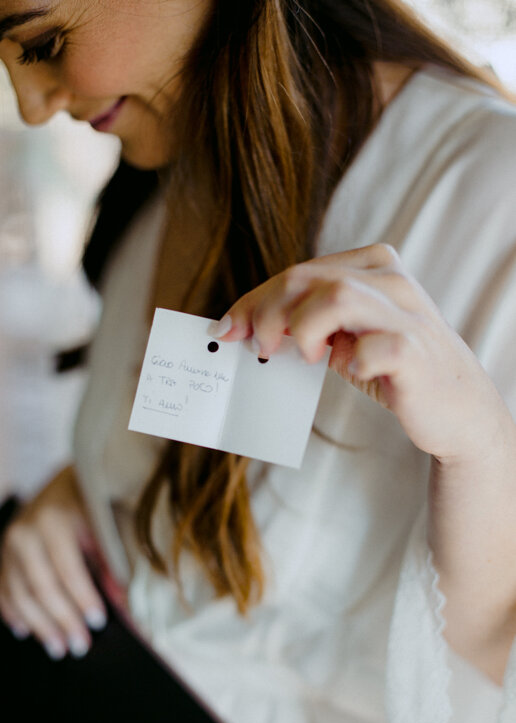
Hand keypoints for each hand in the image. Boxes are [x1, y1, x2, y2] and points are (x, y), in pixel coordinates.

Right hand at [0, 466, 106, 659]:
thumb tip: (123, 602)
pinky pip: (3, 590)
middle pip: (41, 586)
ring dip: (39, 625)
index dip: (82, 598)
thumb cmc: (92, 502)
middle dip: (61, 620)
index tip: (98, 622)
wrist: (65, 479)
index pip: (68, 568)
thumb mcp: (105, 522)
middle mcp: (25, 531)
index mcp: (54, 519)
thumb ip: (111, 560)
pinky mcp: (2, 554)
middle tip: (79, 646)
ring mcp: (8, 544)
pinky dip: (13, 613)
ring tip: (59, 648)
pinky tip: (25, 631)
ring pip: (19, 593)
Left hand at [214, 244, 510, 460]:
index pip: (299, 272)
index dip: (255, 300)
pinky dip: (354, 361)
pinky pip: (374, 346)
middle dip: (267, 314)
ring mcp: (407, 313)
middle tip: (260, 349)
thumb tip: (245, 326)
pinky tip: (353, 370)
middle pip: (307, 279)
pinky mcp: (416, 350)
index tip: (227, 330)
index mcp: (371, 265)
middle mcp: (390, 280)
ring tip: (309, 357)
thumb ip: (309, 318)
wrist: (456, 406)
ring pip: (336, 296)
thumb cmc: (392, 365)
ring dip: (305, 328)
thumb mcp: (348, 332)